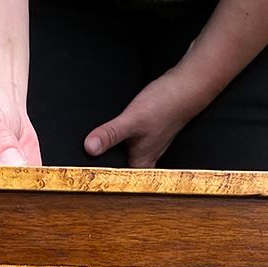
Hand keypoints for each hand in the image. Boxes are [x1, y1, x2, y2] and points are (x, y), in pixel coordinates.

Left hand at [84, 66, 207, 166]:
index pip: (114, 180)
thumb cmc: (165, 104)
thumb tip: (89, 148)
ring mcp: (147, 148)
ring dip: (109, 151)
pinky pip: (127, 143)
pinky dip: (118, 139)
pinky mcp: (147, 136)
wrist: (188, 86)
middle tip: (80, 163)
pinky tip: (111, 133)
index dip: (98, 177)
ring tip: (92, 148)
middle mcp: (145, 161)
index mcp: (141, 165)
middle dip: (100, 164)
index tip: (79, 178)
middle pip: (117, 168)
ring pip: (122, 156)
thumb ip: (110, 134)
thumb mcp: (132, 119)